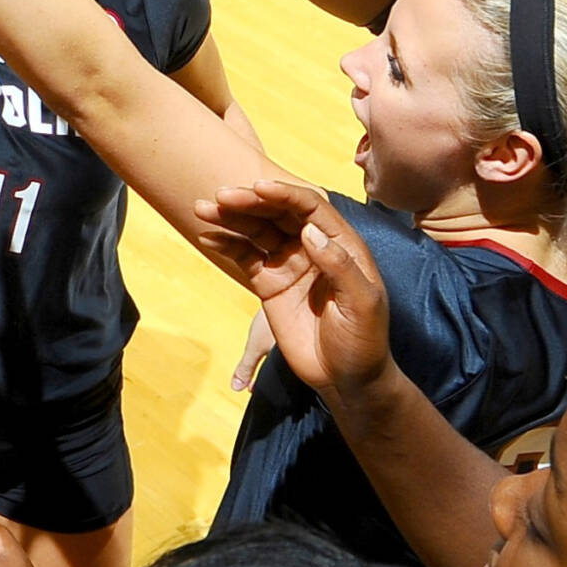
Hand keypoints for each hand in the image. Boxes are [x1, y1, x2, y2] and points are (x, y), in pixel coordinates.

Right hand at [190, 179, 393, 397]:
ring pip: (257, 231)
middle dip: (250, 201)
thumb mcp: (363, 304)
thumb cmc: (364, 340)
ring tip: (202, 208)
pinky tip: (207, 235)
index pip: (311, 208)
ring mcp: (289, 264)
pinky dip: (226, 244)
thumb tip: (310, 232)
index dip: (284, 194)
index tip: (257, 187)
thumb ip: (339, 266)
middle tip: (220, 196)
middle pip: (278, 213)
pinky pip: (245, 257)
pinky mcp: (270, 284)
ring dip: (231, 217)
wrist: (346, 378)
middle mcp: (313, 247)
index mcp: (341, 244)